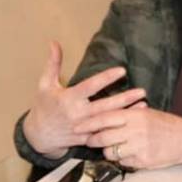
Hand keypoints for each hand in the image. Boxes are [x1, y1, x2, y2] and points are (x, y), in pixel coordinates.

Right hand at [22, 42, 145, 157]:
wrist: (37, 135)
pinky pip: (105, 135)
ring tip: (144, 105)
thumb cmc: (43, 106)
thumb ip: (52, 64)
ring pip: (107, 121)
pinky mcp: (86, 139)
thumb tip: (54, 42)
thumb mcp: (45, 84)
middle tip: (142, 91)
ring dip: (127, 114)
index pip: (90, 86)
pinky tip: (134, 122)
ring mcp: (82, 128)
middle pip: (104, 106)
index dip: (106, 78)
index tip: (122, 70)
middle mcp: (77, 113)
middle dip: (124, 99)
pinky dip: (119, 129)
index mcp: (68, 98)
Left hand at [75, 107, 181, 168]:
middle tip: (90, 140)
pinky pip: (123, 162)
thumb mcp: (148, 113)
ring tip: (114, 147)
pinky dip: (123, 160)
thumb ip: (128, 115)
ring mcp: (140, 147)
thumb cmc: (167, 125)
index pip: (105, 118)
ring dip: (108, 151)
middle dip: (92, 140)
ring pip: (111, 152)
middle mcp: (136, 130)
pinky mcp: (143, 161)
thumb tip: (104, 117)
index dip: (88, 123)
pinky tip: (130, 154)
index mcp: (136, 115)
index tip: (77, 126)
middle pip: (103, 137)